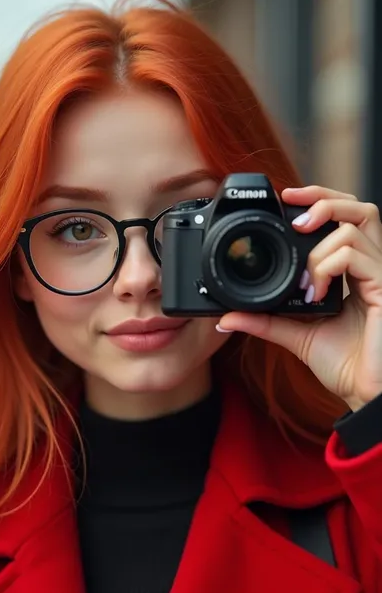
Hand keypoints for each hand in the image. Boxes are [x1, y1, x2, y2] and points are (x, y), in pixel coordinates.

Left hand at [218, 185, 381, 410]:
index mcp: (354, 272)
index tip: (286, 200)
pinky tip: (314, 293)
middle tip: (293, 213)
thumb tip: (226, 317)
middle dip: (324, 198)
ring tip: (304, 279)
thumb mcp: (296, 335)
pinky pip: (356, 254)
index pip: (345, 219)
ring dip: (319, 246)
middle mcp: (371, 266)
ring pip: (357, 223)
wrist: (367, 393)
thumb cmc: (346, 364)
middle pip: (360, 207)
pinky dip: (327, 266)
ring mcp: (381, 274)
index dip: (320, 200)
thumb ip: (264, 321)